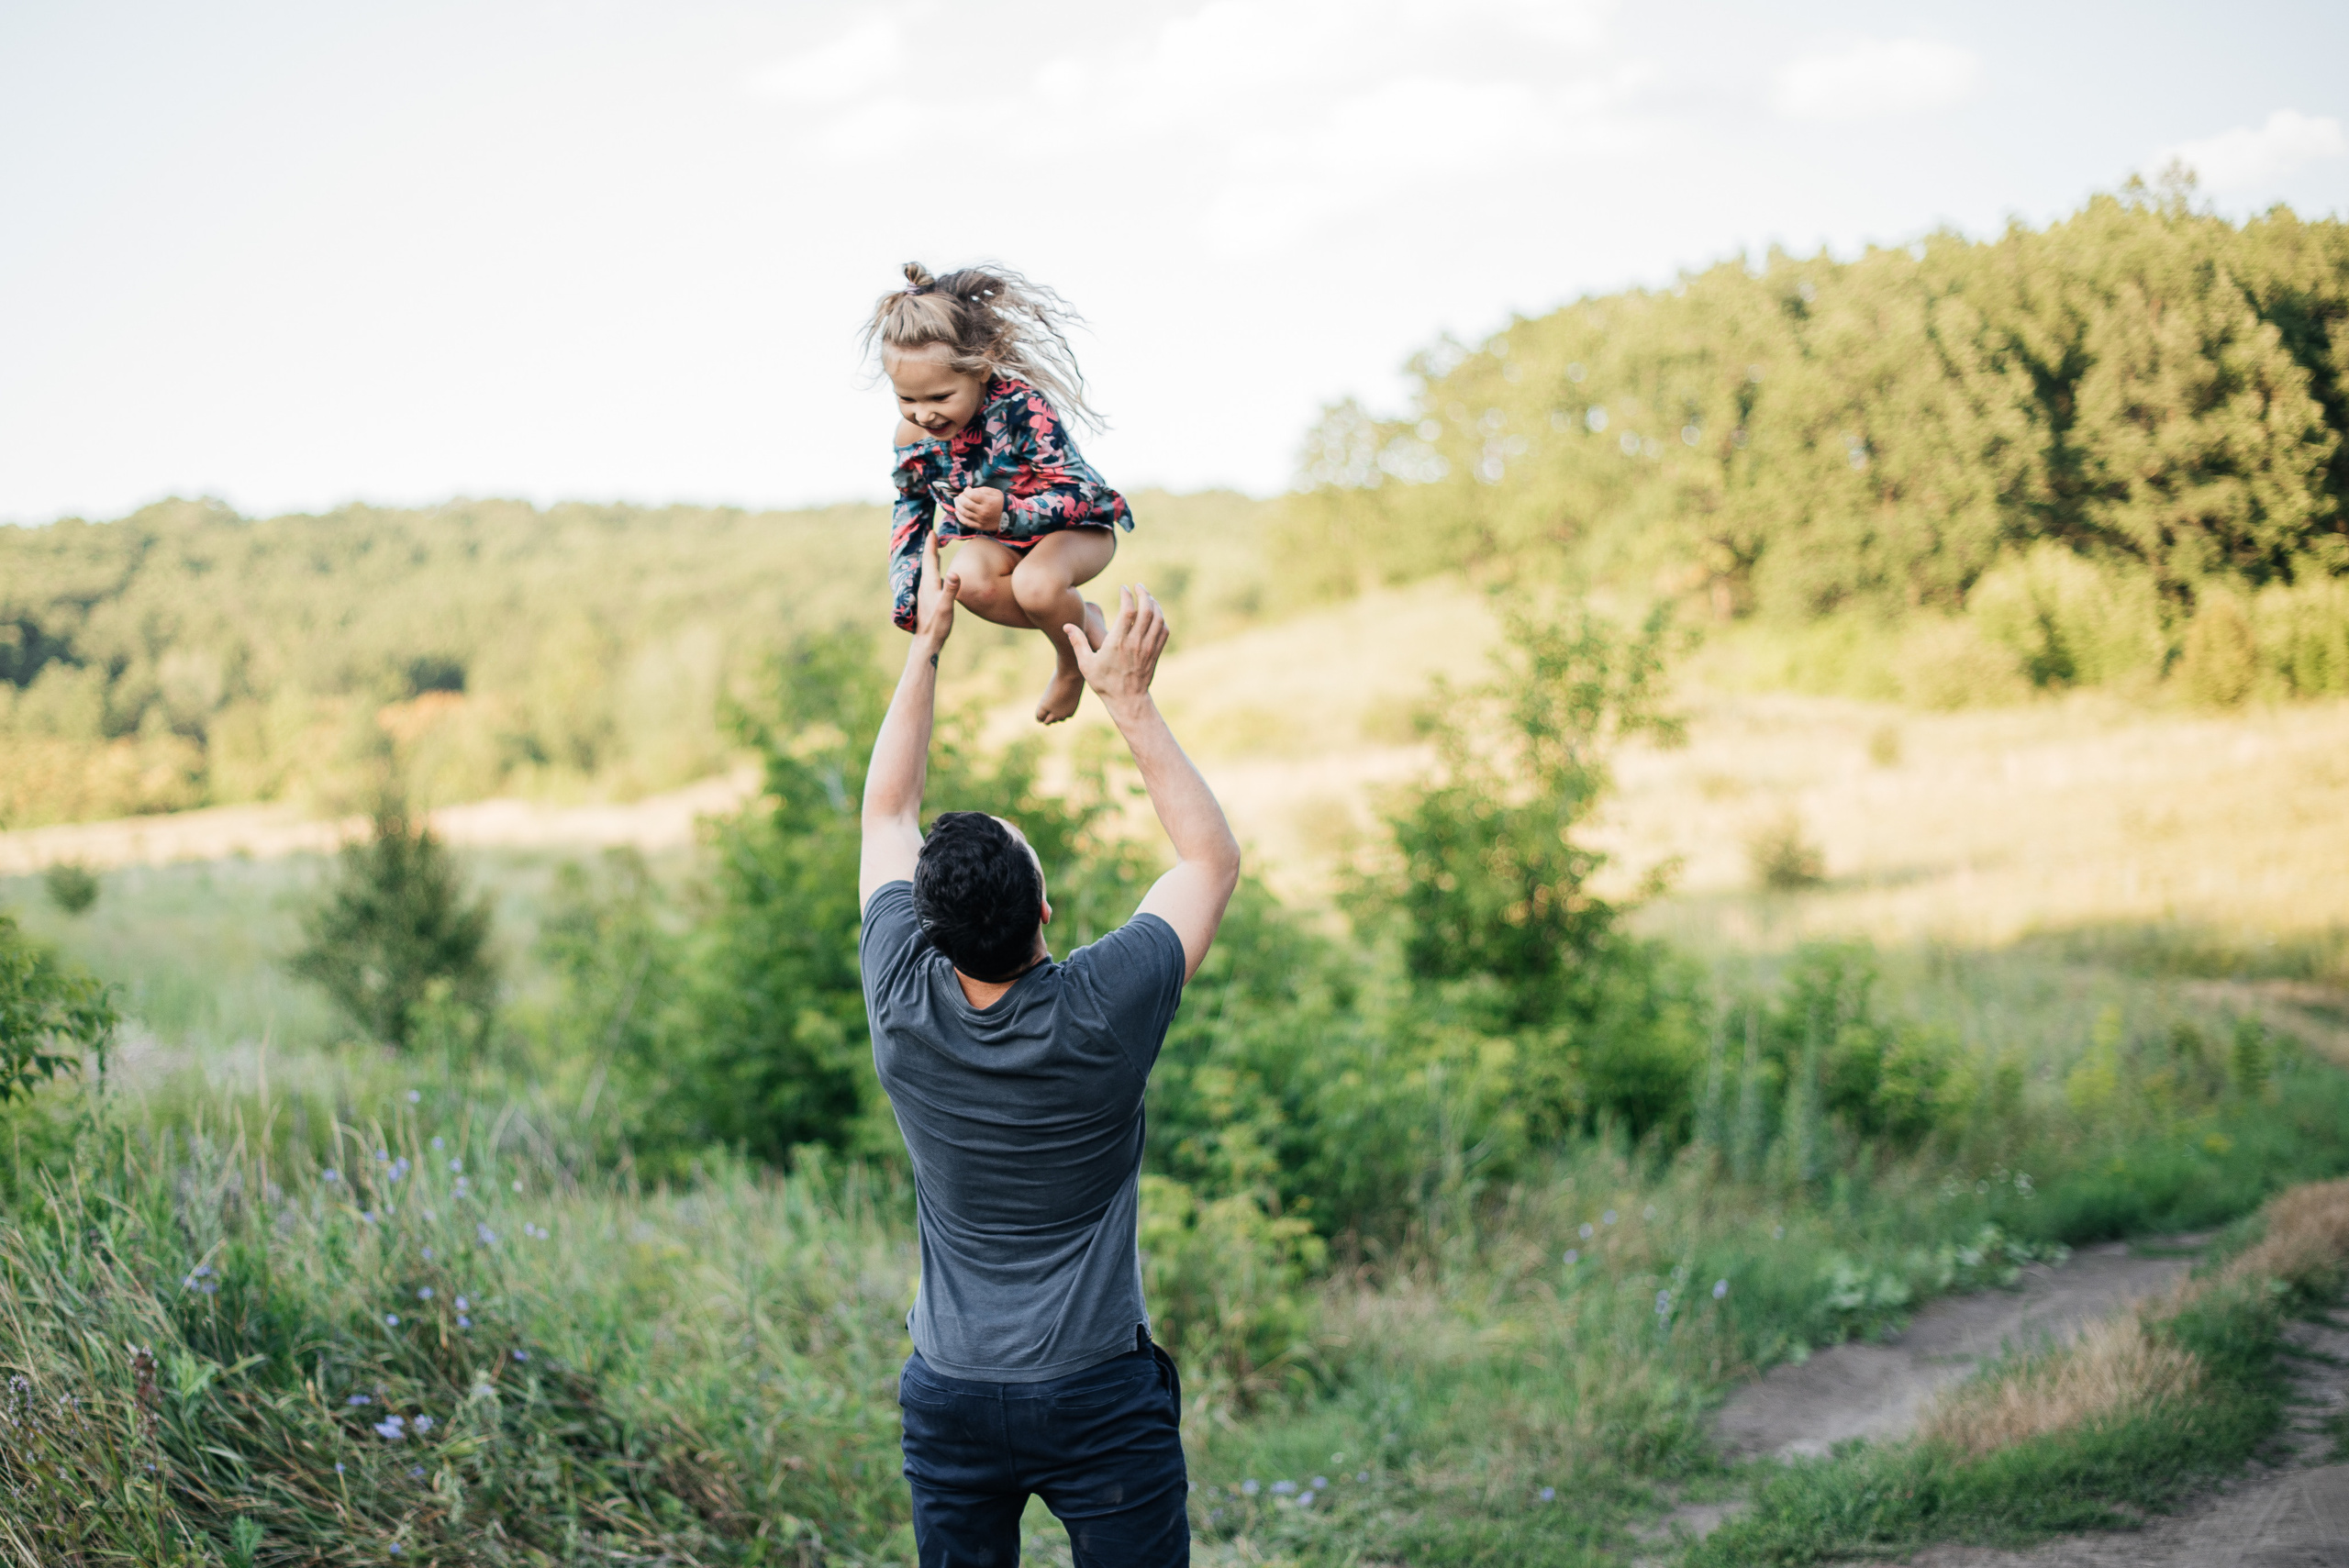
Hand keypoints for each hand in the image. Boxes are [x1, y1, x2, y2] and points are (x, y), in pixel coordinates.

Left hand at [914, 530, 959, 652]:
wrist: (927, 641)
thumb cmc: (937, 625)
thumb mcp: (946, 607)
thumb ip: (951, 590)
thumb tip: (955, 573)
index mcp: (929, 584)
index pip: (929, 559)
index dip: (931, 545)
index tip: (932, 530)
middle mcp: (925, 585)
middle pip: (926, 561)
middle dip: (929, 547)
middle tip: (932, 534)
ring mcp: (925, 592)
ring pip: (927, 569)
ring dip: (930, 557)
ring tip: (933, 548)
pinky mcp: (928, 598)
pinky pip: (930, 577)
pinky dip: (933, 569)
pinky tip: (936, 572)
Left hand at [953, 485, 1004, 532]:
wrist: (1010, 518)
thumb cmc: (1001, 503)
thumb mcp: (995, 493)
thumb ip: (983, 490)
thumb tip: (970, 491)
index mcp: (988, 501)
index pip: (971, 495)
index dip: (966, 490)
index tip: (967, 489)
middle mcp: (983, 511)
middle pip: (965, 503)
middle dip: (960, 497)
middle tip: (961, 495)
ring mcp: (981, 520)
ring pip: (964, 513)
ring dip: (957, 506)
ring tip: (957, 501)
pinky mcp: (979, 526)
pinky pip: (966, 522)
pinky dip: (959, 516)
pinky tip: (957, 511)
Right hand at [1065, 584, 1166, 715]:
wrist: (1127, 700)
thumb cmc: (1104, 683)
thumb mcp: (1086, 664)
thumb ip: (1077, 642)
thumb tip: (1066, 625)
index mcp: (1118, 642)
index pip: (1128, 611)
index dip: (1127, 596)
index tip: (1123, 588)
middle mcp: (1135, 643)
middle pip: (1147, 610)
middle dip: (1144, 593)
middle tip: (1138, 586)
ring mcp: (1148, 647)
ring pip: (1158, 618)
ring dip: (1154, 603)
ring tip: (1147, 596)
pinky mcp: (1155, 653)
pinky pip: (1164, 630)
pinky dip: (1161, 619)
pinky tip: (1155, 614)